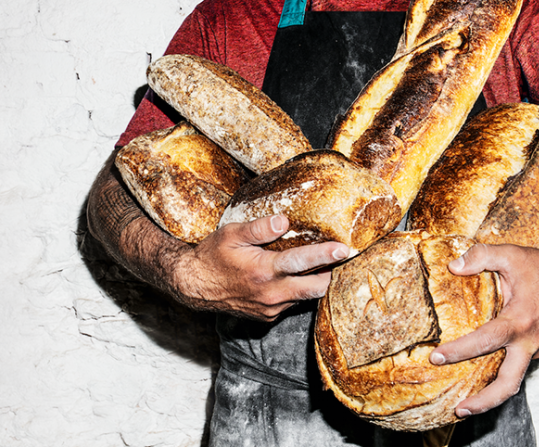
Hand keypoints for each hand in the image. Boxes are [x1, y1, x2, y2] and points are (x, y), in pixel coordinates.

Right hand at [174, 214, 349, 321]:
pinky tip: (295, 278)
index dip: (326, 255)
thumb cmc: (212, 256)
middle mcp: (271, 294)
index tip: (344, 249)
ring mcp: (270, 309)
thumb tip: (284, 221)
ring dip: (315, 283)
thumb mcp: (231, 234)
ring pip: (305, 297)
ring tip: (322, 266)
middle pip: (315, 288)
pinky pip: (292, 303)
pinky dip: (298, 291)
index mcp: (263, 271)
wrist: (194, 286)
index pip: (302, 262)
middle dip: (332, 273)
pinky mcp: (268, 316)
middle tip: (341, 258)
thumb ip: (259, 228)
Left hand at [428, 242, 538, 416]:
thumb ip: (480, 256)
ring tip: (464, 405)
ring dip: (490, 396)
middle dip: (484, 401)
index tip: (437, 357)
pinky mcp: (535, 349)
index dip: (459, 351)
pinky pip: (515, 369)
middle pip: (508, 383)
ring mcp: (534, 348)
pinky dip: (497, 377)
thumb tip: (453, 267)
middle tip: (459, 408)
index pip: (486, 342)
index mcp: (521, 321)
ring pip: (513, 381)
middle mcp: (529, 341)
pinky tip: (477, 378)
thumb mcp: (509, 254)